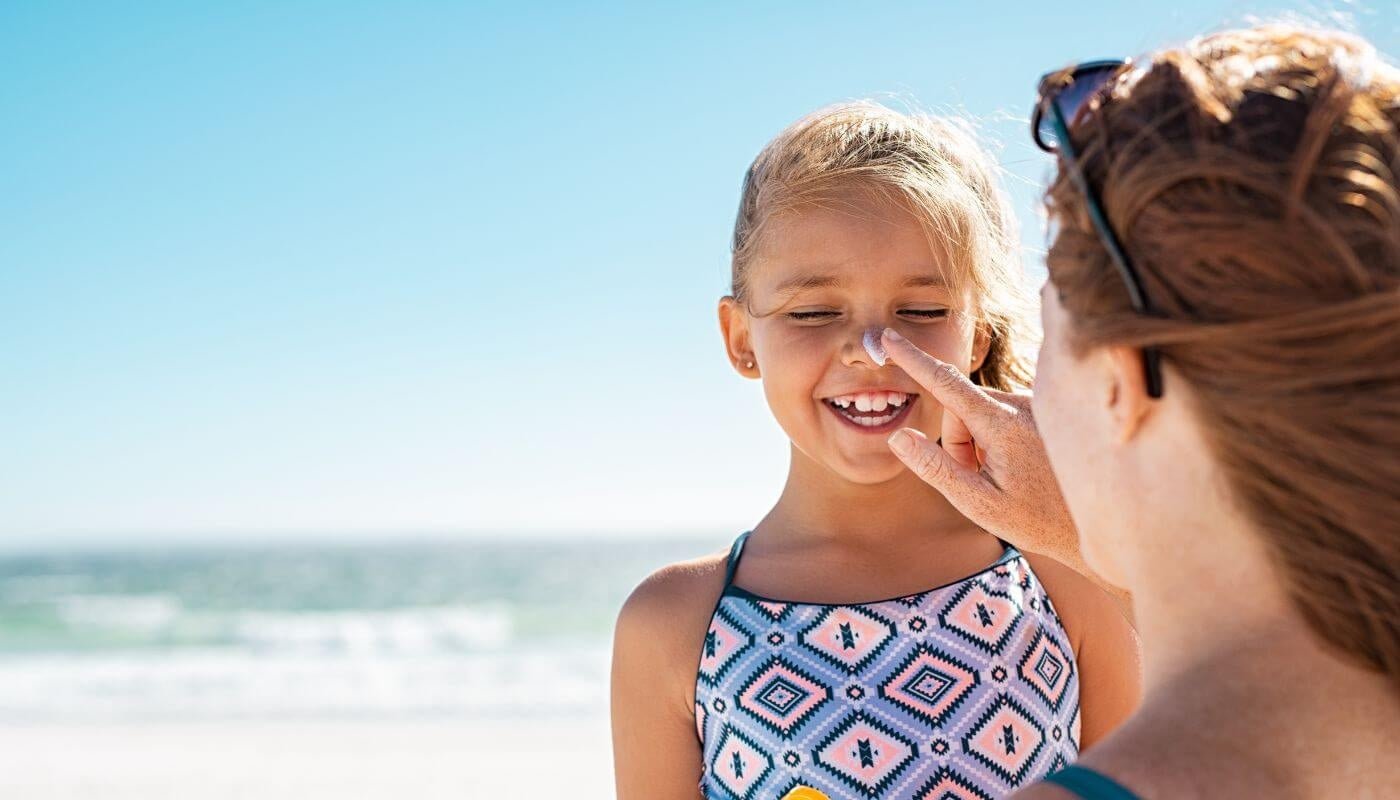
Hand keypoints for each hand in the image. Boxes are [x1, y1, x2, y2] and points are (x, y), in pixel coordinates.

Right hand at [879, 328, 1102, 588]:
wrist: (1101, 523)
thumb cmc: (1038, 521)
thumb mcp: (978, 504)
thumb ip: (936, 468)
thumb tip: (899, 436)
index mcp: (1003, 425)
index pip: (946, 383)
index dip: (912, 359)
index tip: (888, 337)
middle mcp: (1023, 405)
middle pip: (960, 409)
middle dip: (958, 442)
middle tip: (980, 480)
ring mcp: (1036, 406)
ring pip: (980, 413)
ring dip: (980, 443)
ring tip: (1007, 478)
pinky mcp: (1044, 411)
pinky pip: (1002, 415)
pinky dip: (999, 439)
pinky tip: (1023, 468)